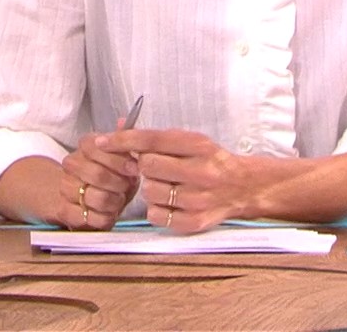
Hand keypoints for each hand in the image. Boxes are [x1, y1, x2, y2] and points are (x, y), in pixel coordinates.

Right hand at [57, 114, 141, 229]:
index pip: (98, 147)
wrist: (84, 196)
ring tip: (118, 200)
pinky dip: (105, 217)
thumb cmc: (111, 174)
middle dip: (119, 184)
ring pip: (95, 197)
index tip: (134, 168)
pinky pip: (90, 217)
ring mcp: (65, 188)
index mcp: (86, 145)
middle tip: (127, 186)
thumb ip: (124, 139)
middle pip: (97, 174)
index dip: (119, 160)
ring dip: (114, 202)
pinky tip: (108, 213)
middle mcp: (71, 164)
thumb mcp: (121, 155)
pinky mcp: (65, 211)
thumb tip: (125, 121)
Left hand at [96, 127, 290, 233]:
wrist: (245, 187)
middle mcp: (201, 172)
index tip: (102, 142)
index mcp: (198, 145)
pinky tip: (168, 203)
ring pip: (150, 192)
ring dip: (150, 189)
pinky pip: (156, 215)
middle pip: (147, 166)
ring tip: (165, 186)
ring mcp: (199, 199)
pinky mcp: (196, 222)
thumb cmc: (211, 161)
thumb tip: (120, 124)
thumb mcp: (190, 141)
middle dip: (143, 166)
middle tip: (152, 168)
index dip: (122, 140)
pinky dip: (156, 209)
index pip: (151, 140)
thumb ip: (157, 137)